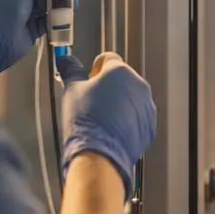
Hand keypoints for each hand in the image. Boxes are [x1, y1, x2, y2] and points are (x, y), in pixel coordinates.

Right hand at [58, 52, 155, 197]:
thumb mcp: (72, 90)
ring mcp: (147, 107)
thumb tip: (65, 59)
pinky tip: (112, 131)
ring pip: (131, 99)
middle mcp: (139, 86)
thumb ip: (71, 71)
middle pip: (122, 79)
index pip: (108, 59)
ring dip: (119, 104)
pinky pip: (138, 118)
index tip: (89, 78)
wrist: (100, 154)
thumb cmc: (85, 119)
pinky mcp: (149, 126)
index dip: (96, 67)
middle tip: (92, 101)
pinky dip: (127, 121)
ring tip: (102, 119)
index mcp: (120, 71)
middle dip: (108, 86)